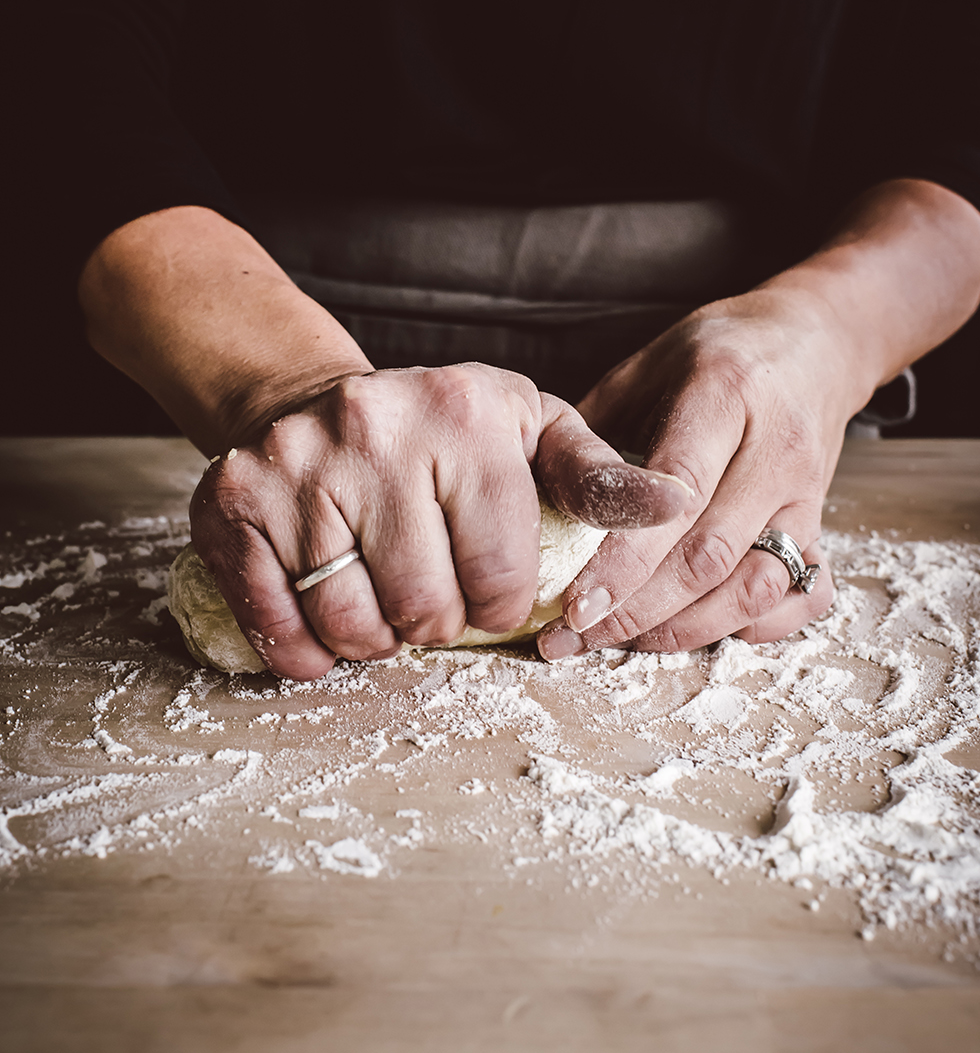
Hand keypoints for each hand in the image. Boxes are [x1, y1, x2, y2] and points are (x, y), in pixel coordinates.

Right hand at [189, 362, 688, 678]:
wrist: (310, 400)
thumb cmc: (442, 434)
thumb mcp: (531, 435)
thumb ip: (599, 479)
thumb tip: (676, 505)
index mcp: (468, 413)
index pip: (502, 576)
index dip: (501, 603)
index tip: (487, 585)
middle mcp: (377, 428)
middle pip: (425, 608)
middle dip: (436, 623)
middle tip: (427, 593)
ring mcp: (295, 464)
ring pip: (352, 625)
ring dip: (373, 640)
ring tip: (378, 599)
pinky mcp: (231, 502)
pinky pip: (276, 625)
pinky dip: (303, 651)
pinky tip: (322, 626)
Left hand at [536, 287, 853, 659]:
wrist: (818, 339)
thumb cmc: (719, 352)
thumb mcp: (648, 365)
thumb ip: (594, 429)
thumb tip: (532, 499)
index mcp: (725, 395)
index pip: (677, 494)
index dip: (626, 560)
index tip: (575, 603)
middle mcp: (775, 449)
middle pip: (710, 554)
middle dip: (638, 610)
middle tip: (576, 636)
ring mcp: (807, 492)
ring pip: (755, 587)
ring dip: (686, 629)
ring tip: (622, 640)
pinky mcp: (823, 523)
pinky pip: (803, 596)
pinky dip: (754, 627)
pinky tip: (699, 628)